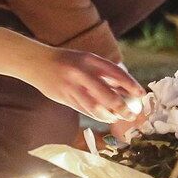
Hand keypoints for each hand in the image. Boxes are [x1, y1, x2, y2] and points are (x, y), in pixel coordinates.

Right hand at [0, 28, 145, 121]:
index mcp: (89, 59)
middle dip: (121, 107)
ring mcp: (71, 86)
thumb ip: (103, 73)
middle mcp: (81, 72)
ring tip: (117, 118)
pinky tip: (104, 117)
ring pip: (94, 106)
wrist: (37, 62)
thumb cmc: (67, 61)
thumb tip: (125, 88)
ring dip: (108, 115)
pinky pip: (84, 110)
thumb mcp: (86, 60)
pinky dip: (96, 115)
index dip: (130, 85)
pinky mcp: (64, 97)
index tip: (141, 94)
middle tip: (130, 114)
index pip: (115, 73)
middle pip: (106, 94)